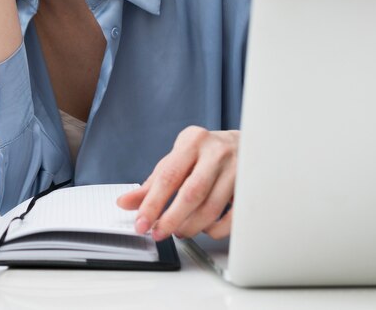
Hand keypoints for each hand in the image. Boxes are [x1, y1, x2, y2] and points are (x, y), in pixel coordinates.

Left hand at [116, 126, 238, 239]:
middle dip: (171, 219)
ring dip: (191, 226)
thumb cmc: (205, 154)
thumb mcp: (177, 160)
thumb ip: (152, 183)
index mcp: (193, 142)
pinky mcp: (251, 187)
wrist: (245, 144)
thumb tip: (125, 203)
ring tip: (180, 231)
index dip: (153, 203)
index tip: (141, 223)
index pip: (168, 176)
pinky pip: (232, 218)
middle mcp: (216, 152)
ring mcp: (237, 169)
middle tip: (158, 233)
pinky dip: (215, 230)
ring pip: (211, 208)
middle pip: (191, 193)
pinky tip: (205, 229)